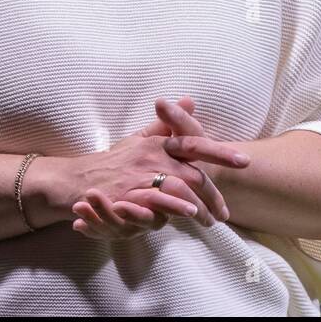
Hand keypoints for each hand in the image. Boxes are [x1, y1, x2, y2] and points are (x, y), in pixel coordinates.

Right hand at [70, 97, 248, 239]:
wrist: (76, 180)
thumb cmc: (112, 162)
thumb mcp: (139, 139)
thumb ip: (166, 124)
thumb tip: (190, 100)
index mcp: (156, 142)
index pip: (193, 143)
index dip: (220, 152)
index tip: (244, 161)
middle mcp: (150, 156)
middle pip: (192, 173)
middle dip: (213, 194)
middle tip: (225, 213)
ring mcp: (139, 177)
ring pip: (179, 190)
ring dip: (198, 208)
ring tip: (211, 221)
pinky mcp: (128, 196)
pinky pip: (156, 203)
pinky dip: (174, 208)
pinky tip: (187, 215)